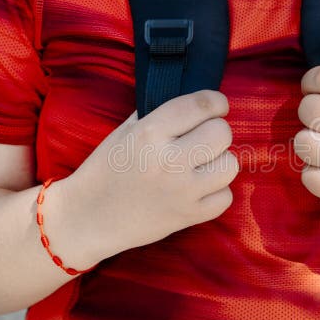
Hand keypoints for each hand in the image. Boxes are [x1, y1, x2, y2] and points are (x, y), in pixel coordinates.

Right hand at [57, 90, 238, 262]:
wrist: (89, 217)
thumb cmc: (107, 169)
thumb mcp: (125, 131)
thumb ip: (160, 114)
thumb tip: (198, 104)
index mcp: (150, 132)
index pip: (202, 105)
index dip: (217, 102)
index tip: (216, 106)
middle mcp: (170, 160)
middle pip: (222, 133)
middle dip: (215, 131)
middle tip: (202, 139)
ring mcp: (182, 191)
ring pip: (230, 165)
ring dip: (219, 161)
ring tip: (201, 164)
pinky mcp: (189, 216)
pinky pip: (225, 196)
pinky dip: (216, 191)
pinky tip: (199, 188)